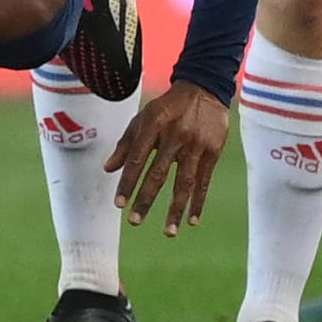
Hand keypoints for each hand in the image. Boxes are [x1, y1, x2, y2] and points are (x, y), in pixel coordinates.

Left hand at [105, 81, 229, 235]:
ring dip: (175, 209)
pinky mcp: (213, 152)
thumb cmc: (167, 108)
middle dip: (146, 199)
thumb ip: (125, 143)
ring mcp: (195, 145)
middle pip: (158, 174)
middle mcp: (174, 137)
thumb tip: (108, 169)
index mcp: (152, 126)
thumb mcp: (143, 118)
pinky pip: (204, 182)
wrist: (203, 89)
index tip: (119, 204)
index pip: (136, 159)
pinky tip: (191, 220)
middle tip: (134, 221)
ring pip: (184, 183)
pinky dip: (198, 202)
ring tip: (168, 232)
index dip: (127, 182)